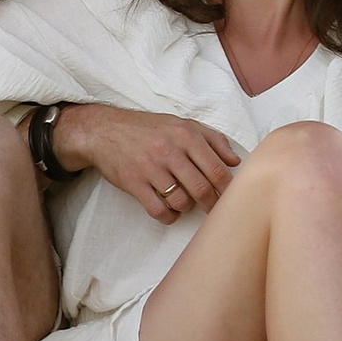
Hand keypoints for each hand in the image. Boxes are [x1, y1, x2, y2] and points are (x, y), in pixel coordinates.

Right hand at [55, 104, 241, 220]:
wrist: (106, 130)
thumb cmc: (149, 128)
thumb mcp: (182, 124)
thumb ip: (213, 139)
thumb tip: (236, 161)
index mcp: (185, 135)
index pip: (216, 168)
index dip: (227, 188)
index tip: (232, 198)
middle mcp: (169, 151)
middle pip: (202, 189)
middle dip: (212, 204)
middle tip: (213, 209)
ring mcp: (150, 168)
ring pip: (181, 202)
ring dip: (187, 207)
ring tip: (185, 202)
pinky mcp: (134, 184)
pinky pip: (159, 211)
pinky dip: (169, 217)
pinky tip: (170, 211)